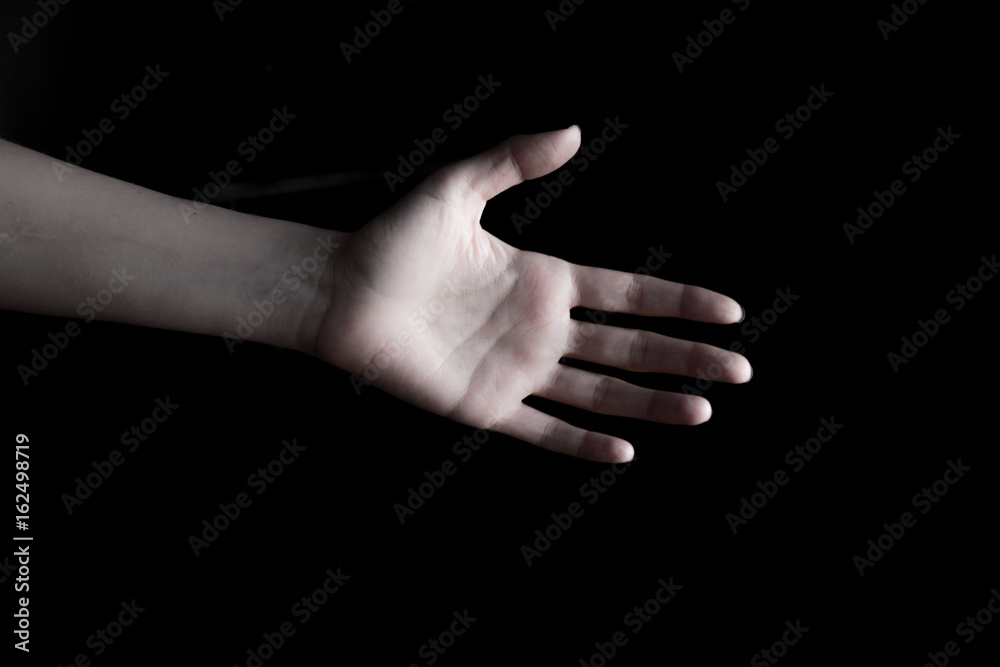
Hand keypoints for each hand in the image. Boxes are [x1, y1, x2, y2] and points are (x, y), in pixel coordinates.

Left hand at [314, 127, 751, 462]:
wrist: (338, 292)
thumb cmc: (392, 240)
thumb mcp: (457, 188)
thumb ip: (513, 159)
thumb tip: (574, 128)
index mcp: (542, 278)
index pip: (627, 294)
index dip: (678, 302)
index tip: (728, 309)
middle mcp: (538, 328)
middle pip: (629, 348)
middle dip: (684, 358)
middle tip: (739, 371)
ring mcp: (516, 370)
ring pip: (599, 392)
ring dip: (651, 403)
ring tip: (701, 410)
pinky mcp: (486, 405)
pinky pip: (543, 430)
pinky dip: (583, 443)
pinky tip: (625, 450)